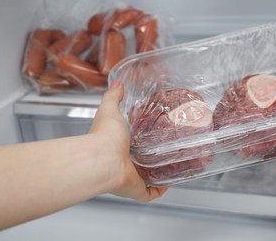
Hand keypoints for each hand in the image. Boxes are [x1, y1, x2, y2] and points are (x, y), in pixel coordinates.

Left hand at [89, 80, 168, 201]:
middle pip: (140, 160)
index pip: (131, 142)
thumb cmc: (104, 137)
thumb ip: (113, 97)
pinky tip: (170, 181)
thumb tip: (117, 83)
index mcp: (117, 145)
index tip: (153, 132)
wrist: (102, 160)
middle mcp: (123, 162)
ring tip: (173, 162)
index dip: (141, 139)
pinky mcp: (137, 189)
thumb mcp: (110, 110)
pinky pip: (151, 192)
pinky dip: (160, 189)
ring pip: (146, 177)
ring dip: (158, 172)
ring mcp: (130, 177)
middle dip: (152, 155)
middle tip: (167, 147)